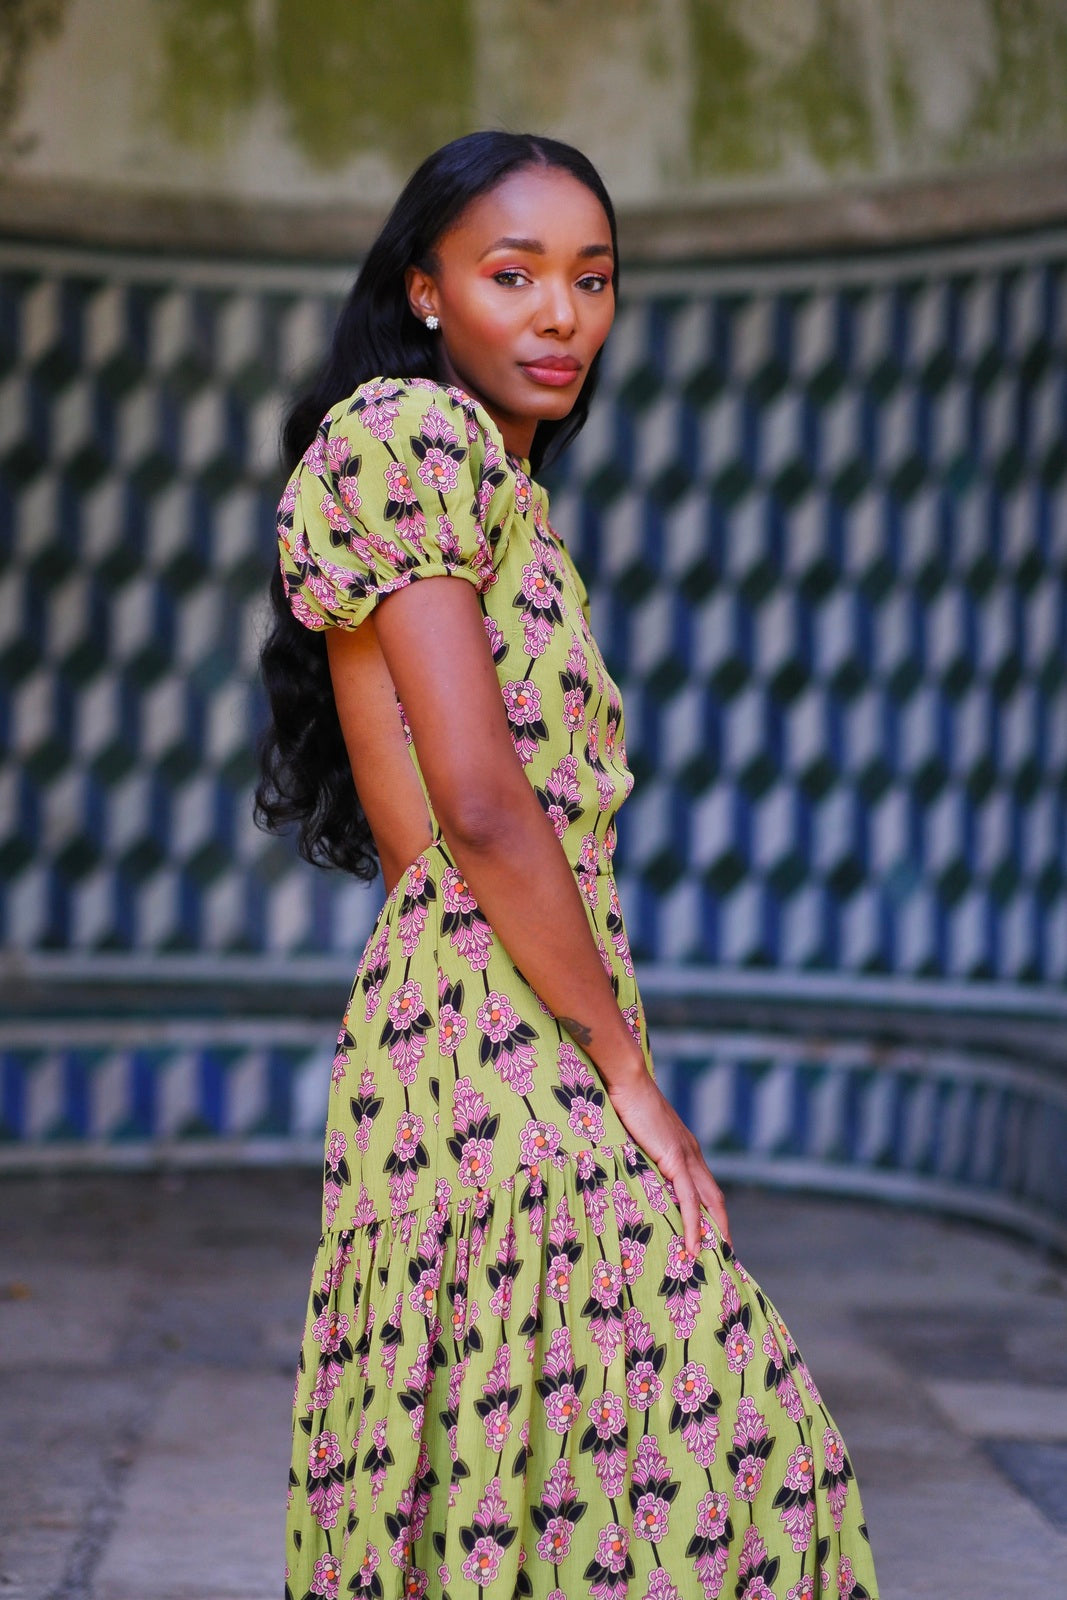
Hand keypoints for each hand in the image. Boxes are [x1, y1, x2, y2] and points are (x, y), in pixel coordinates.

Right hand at [606, 1069, 730, 1256]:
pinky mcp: (676, 1159)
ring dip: (714, 1233)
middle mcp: (693, 1155)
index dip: (712, 1213)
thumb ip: (641, 1154)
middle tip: (723, 1257)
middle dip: (722, 1229)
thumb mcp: (637, 1135)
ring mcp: (687, 1156)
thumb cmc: (626, 1102)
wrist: (628, 1080)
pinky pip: (689, 1200)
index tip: (712, 1236)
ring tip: (714, 1261)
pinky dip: (693, 1225)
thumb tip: (631, 1169)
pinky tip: (693, 1246)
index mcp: (686, 1149)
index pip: (706, 1188)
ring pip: (709, 1203)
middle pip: (716, 1200)